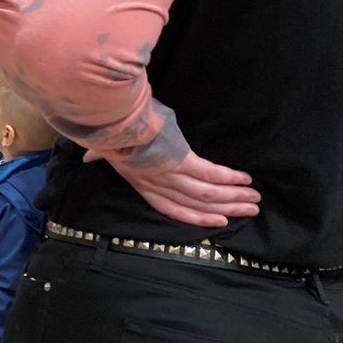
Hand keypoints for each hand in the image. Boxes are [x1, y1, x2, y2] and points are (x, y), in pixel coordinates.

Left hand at [88, 148, 260, 228]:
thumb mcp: (102, 149)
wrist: (112, 121)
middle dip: (226, 208)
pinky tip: (244, 180)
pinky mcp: (181, 160)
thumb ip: (99, 156)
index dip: (196, 218)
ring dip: (233, 196)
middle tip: (250, 211)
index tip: (219, 222)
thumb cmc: (106, 133)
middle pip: (197, 204)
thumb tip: (88, 157)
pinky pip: (209, 174)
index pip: (172, 209)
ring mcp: (170, 174)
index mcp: (142, 184)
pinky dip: (228, 178)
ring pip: (207, 193)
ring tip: (254, 199)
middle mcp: (159, 184)